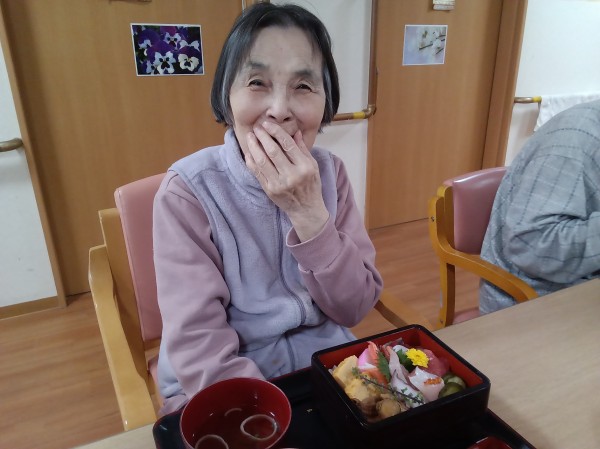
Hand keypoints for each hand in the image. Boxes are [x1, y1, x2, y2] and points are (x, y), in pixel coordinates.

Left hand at [245, 121, 328, 241]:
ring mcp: (279, 184)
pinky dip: (251, 161)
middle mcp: (292, 175)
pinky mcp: (270, 190)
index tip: (267, 124)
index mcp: (305, 167)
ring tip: (250, 137)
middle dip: (263, 137)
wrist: (306, 209)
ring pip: (262, 161)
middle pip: (273, 151)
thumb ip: (303, 149)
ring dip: (254, 147)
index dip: (276, 132)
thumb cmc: (311, 186)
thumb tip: (295, 132)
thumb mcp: (313, 166)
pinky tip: (249, 152)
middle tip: (256, 128)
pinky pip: (258, 173)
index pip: (288, 145)